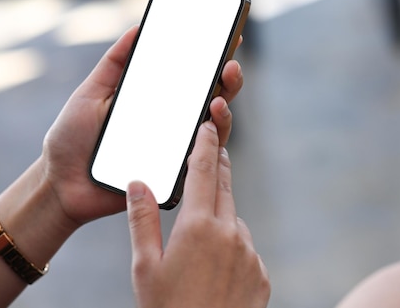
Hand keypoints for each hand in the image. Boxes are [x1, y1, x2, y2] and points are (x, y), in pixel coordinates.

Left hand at [40, 27, 244, 229]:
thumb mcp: (91, 92)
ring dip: (223, 112)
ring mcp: (173, 150)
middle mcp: (170, 124)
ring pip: (213, 131)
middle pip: (211, 100)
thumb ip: (114, 63)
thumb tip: (137, 28)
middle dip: (228, 81)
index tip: (229, 36)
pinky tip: (208, 128)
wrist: (59, 182)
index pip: (191, 78)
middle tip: (229, 65)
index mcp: (154, 102)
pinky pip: (198, 163)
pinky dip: (209, 145)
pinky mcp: (171, 177)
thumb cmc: (71, 138)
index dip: (212, 59)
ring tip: (218, 98)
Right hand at [126, 101, 270, 307]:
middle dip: (218, 167)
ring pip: (235, 220)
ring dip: (221, 215)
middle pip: (225, 188)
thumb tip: (138, 182)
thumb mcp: (145, 268)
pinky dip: (232, 246)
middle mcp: (231, 235)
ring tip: (199, 237)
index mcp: (198, 228)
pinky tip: (214, 268)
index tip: (209, 124)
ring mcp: (250, 255)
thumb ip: (142, 220)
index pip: (205, 171)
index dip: (206, 144)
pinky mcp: (261, 274)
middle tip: (213, 150)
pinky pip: (246, 247)